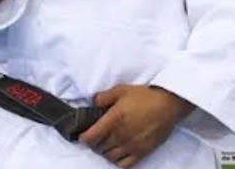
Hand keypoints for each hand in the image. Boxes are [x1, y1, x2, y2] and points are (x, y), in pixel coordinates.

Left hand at [79, 85, 194, 166]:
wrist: (168, 105)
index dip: (83, 137)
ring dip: (105, 152)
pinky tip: (118, 153)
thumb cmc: (144, 96)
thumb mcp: (120, 90)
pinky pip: (125, 164)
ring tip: (107, 143)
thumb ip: (102, 97)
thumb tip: (92, 103)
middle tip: (97, 136)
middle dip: (94, 143)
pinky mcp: (143, 152)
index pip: (90, 137)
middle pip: (98, 148)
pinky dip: (118, 161)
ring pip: (110, 157)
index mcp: (113, 121)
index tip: (83, 134)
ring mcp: (132, 146)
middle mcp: (120, 136)